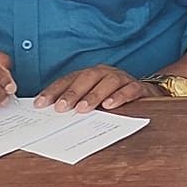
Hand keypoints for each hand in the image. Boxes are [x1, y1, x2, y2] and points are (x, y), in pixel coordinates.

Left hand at [34, 65, 158, 113]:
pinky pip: (129, 90)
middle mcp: (104, 73)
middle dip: (72, 93)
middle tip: (60, 107)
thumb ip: (77, 102)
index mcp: (90, 75)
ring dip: (93, 95)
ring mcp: (121, 78)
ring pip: (106, 82)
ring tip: (82, 109)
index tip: (40, 104)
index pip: (68, 80)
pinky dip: (119, 96)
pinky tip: (110, 106)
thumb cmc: (114, 97)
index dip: (53, 91)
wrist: (146, 93)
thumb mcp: (93, 99)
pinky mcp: (138, 87)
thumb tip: (53, 113)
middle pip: (86, 78)